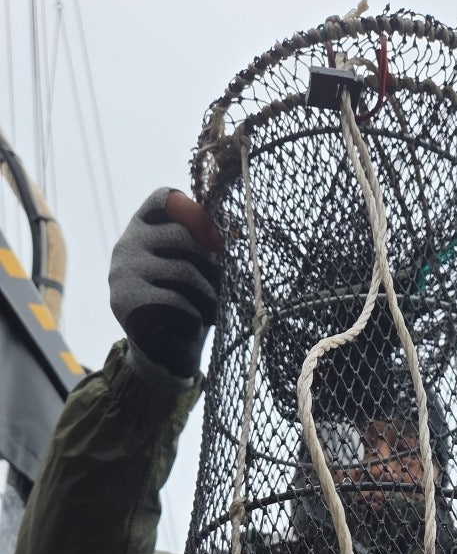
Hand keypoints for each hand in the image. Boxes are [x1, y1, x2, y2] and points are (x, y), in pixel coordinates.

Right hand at [109, 188, 221, 379]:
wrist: (162, 355)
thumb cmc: (185, 303)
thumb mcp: (198, 267)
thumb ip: (208, 243)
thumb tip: (236, 226)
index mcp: (142, 228)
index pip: (166, 199)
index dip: (197, 214)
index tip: (217, 243)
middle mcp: (126, 245)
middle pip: (182, 236)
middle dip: (211, 266)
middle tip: (220, 289)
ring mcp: (122, 274)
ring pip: (184, 272)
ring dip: (209, 296)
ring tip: (211, 311)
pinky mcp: (126, 305)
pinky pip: (175, 303)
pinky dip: (195, 318)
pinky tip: (193, 326)